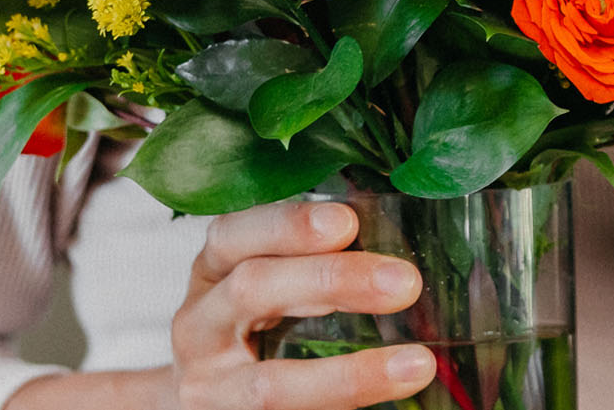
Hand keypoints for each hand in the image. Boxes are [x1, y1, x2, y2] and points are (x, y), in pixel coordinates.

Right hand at [11, 201, 433, 409]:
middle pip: (252, 292)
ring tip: (415, 365)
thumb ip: (309, 262)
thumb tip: (404, 242)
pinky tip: (387, 394)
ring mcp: (210, 387)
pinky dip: (337, 407)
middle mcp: (198, 326)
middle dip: (330, 281)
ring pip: (269, 385)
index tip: (346, 222)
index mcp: (211, 272)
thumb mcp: (262, 284)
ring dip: (348, 375)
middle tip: (404, 284)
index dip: (288, 225)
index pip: (233, 234)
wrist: (201, 402)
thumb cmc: (247, 329)